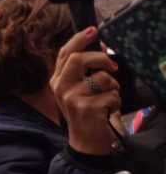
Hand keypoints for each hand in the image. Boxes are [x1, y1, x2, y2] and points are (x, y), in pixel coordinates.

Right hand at [51, 27, 120, 155]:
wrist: (87, 143)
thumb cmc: (87, 113)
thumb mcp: (78, 91)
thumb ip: (83, 71)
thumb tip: (101, 48)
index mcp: (57, 80)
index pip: (64, 53)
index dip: (79, 39)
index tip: (93, 30)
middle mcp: (60, 87)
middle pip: (79, 59)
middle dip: (100, 58)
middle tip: (112, 66)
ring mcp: (71, 98)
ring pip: (101, 78)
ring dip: (113, 87)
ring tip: (108, 98)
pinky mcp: (86, 108)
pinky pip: (111, 95)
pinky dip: (116, 101)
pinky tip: (108, 110)